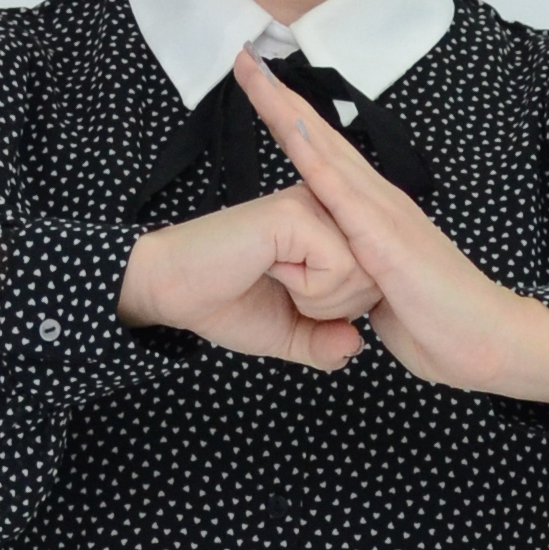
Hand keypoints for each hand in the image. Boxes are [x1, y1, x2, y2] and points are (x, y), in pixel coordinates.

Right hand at [118, 181, 379, 367]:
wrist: (173, 290)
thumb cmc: (224, 302)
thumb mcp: (288, 334)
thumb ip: (325, 343)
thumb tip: (356, 345)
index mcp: (327, 228)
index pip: (374, 277)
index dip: (342, 310)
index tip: (295, 299)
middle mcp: (325, 207)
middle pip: (375, 275)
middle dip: (336, 308)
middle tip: (287, 292)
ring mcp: (311, 204)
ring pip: (362, 272)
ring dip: (320, 299)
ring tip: (279, 280)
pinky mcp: (296, 213)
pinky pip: (339, 267)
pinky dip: (309, 288)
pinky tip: (273, 271)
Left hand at [230, 44, 548, 404]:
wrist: (486, 342)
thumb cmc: (439, 323)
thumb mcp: (382, 293)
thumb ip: (359, 273)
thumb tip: (342, 274)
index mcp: (374, 214)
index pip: (324, 157)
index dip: (292, 121)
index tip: (260, 88)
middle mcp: (379, 200)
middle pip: (321, 138)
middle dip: (281, 98)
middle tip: (245, 57)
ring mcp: (384, 212)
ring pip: (326, 150)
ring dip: (290, 112)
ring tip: (258, 75)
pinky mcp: (384, 236)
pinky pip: (340, 189)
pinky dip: (315, 155)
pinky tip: (292, 126)